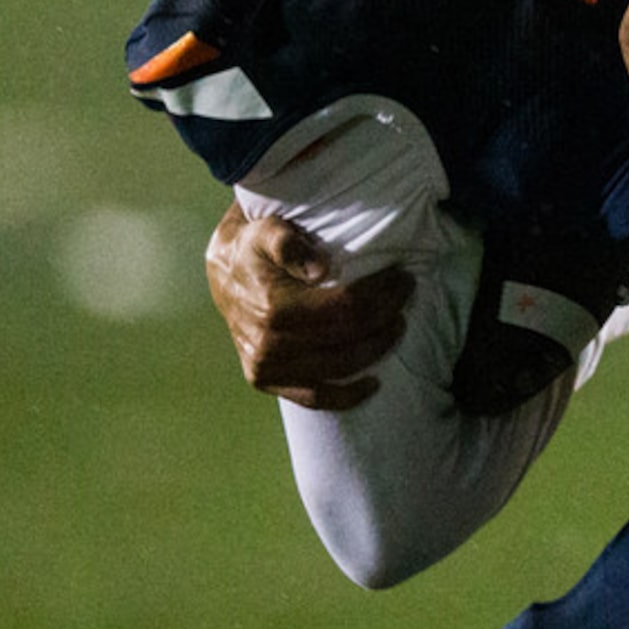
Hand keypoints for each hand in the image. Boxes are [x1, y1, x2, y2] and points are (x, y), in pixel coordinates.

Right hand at [204, 202, 412, 410]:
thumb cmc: (253, 246)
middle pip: (348, 337)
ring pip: (339, 367)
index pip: (346, 309)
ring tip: (397, 325)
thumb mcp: (267, 230)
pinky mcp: (266, 380)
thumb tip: (319, 268)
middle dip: (386, 316)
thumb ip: (289, 244)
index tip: (402, 278)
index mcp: (273, 309)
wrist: (222, 273)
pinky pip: (314, 397)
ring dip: (377, 348)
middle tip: (406, 294)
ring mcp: (268, 368)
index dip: (381, 296)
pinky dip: (347, 396)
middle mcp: (270, 345)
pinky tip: (372, 383)